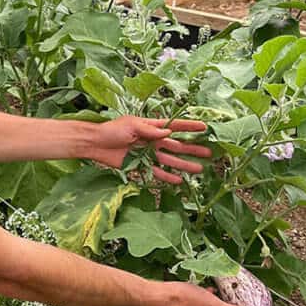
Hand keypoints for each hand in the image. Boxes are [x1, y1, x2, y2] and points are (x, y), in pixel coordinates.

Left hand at [87, 116, 212, 183]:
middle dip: (193, 148)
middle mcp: (153, 140)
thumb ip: (150, 130)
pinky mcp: (141, 166)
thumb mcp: (131, 125)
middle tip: (209, 152)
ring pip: (170, 160)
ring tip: (199, 169)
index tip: (205, 127)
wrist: (96, 144)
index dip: (190, 127)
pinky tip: (179, 181)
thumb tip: (168, 132)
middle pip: (177, 145)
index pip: (175, 126)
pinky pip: (157, 172)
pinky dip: (167, 177)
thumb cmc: (112, 130)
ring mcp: (148, 154)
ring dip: (184, 164)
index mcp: (152, 127)